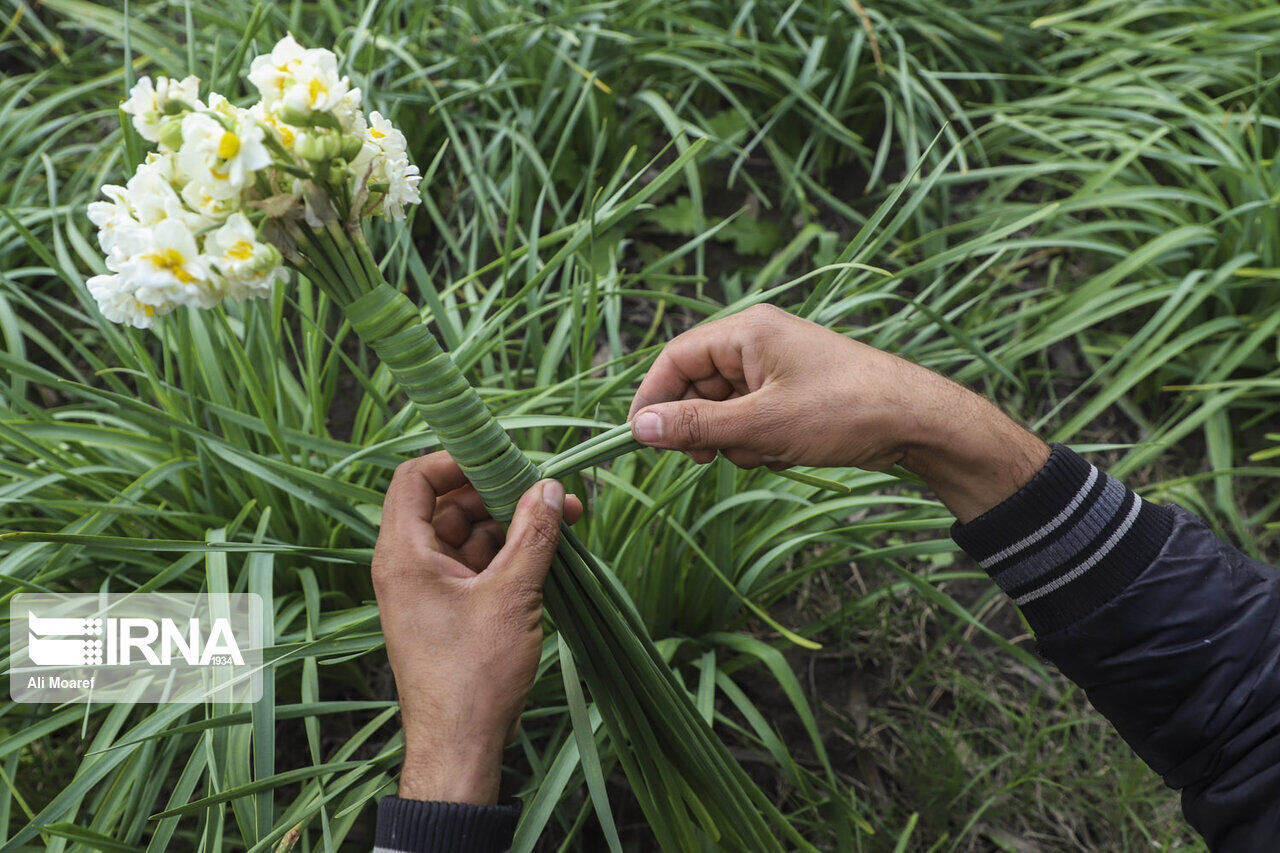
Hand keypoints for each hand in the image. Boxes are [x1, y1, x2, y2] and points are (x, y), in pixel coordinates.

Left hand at [372, 453, 582, 804]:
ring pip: (469, 535)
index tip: (502, 458)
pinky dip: (509, 554)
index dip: (456, 460)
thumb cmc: (474, 674)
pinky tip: (549, 552)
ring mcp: (429, 589)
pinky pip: (477, 565)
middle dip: (500, 492)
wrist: (461, 746)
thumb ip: (532, 535)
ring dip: (512, 524)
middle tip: (548, 491)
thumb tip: (548, 487)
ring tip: (562, 520)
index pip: (415, 478)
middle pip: (448, 504)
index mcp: (403, 555)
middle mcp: (409, 566)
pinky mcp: (450, 611)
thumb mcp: (511, 595)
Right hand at [628, 304, 1048, 521]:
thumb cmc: (844, 411)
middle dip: (702, 426)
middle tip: (708, 460)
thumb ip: (697, 426)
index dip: (653, 398)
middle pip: (698, 384)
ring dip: (733, 439)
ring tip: (765, 452)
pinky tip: (784, 453)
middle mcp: (758, 341)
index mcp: (748, 330)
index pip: (676, 358)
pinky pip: (752, 417)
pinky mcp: (793, 393)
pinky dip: (758, 441)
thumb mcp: (763, 424)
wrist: (918, 421)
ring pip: (725, 407)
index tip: (641, 440)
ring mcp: (777, 368)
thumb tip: (640, 429)